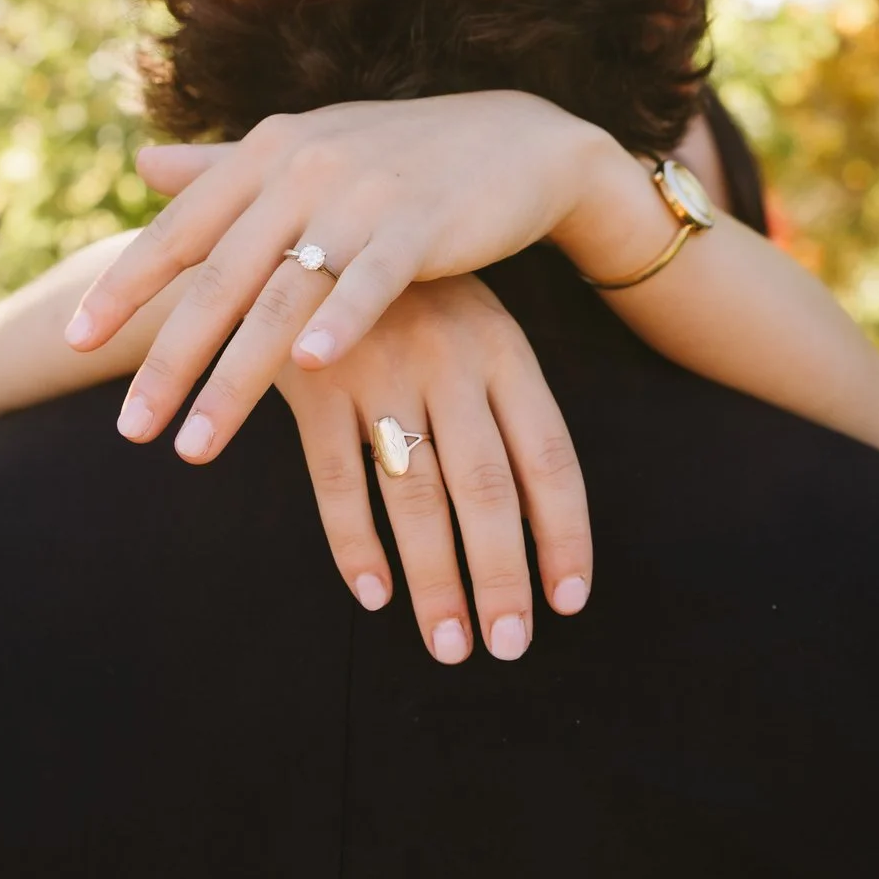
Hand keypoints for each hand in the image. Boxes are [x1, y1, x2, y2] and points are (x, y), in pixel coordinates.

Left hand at [68, 91, 663, 464]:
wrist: (516, 139)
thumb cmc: (401, 156)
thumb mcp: (308, 152)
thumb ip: (224, 168)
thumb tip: (143, 164)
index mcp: (267, 152)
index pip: (180, 231)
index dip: (125, 288)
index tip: (73, 344)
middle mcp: (302, 168)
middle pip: (220, 280)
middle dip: (170, 360)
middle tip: (131, 430)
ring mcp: (361, 194)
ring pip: (282, 298)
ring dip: (236, 377)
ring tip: (197, 446)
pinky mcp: (422, 222)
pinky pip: (372, 282)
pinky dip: (341, 322)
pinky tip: (313, 370)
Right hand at [276, 275, 591, 661]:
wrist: (309, 231)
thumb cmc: (411, 297)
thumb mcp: (473, 325)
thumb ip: (506, 406)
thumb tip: (546, 517)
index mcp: (503, 348)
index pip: (550, 457)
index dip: (563, 534)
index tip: (570, 601)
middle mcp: (449, 362)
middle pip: (486, 490)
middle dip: (500, 577)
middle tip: (507, 647)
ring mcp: (380, 371)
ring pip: (416, 496)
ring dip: (435, 580)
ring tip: (449, 644)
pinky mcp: (316, 385)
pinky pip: (338, 481)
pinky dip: (356, 543)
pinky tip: (374, 594)